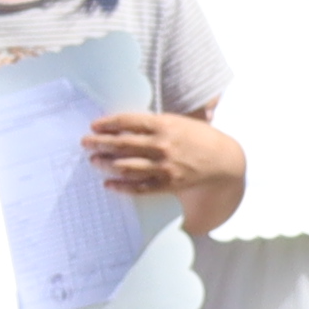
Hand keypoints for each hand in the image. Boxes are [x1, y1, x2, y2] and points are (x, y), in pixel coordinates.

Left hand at [82, 111, 219, 200]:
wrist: (223, 161)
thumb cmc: (200, 137)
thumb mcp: (179, 121)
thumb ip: (155, 122)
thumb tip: (126, 123)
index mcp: (165, 124)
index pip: (129, 122)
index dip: (108, 123)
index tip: (94, 125)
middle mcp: (162, 145)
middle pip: (123, 143)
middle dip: (101, 143)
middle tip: (85, 142)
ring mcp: (165, 166)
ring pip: (128, 166)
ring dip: (107, 164)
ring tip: (94, 160)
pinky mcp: (168, 184)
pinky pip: (140, 187)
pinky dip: (123, 186)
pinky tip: (109, 184)